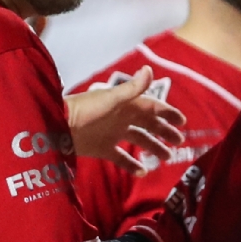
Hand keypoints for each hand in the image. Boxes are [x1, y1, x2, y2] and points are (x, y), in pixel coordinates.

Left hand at [67, 67, 186, 171]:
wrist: (58, 127)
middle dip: (164, 132)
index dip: (167, 113)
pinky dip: (132, 165)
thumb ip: (132, 88)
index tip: (182, 122)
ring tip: (166, 158)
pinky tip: (142, 172)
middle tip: (179, 142)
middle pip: (148, 124)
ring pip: (138, 140)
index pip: (152, 106)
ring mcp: (112, 133)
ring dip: (153, 147)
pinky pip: (121, 158)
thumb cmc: (85, 110)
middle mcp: (121, 118)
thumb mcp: (111, 99)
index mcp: (125, 104)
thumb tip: (150, 70)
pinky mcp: (103, 148)